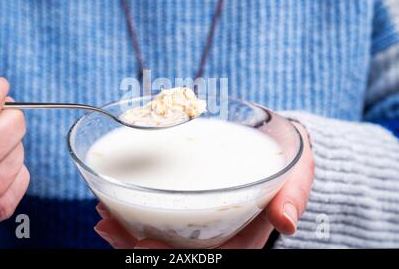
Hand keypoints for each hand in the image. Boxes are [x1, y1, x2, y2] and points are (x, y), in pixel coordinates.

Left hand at [94, 121, 313, 247]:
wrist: (275, 145)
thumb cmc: (286, 160)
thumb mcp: (298, 172)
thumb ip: (294, 193)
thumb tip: (286, 220)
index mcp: (246, 235)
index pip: (213, 256)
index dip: (176, 258)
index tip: (144, 246)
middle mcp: (220, 233)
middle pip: (179, 252)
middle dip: (138, 245)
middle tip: (107, 226)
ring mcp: (202, 220)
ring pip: (164, 238)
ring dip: (129, 232)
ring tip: (104, 216)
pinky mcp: (189, 203)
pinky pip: (159, 216)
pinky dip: (134, 215)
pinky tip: (112, 204)